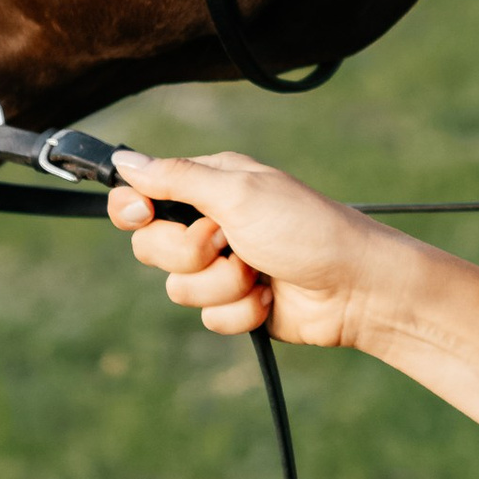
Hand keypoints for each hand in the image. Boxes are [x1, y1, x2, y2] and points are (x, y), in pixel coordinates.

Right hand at [105, 149, 398, 349]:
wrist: (354, 288)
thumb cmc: (306, 229)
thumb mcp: (239, 192)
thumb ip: (177, 178)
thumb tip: (124, 161)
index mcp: (209, 185)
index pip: (142, 193)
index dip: (133, 208)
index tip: (142, 214)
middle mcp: (211, 224)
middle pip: (151, 246)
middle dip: (189, 252)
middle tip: (228, 242)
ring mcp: (222, 267)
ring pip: (178, 287)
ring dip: (223, 284)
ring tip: (261, 270)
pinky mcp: (236, 305)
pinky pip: (208, 318)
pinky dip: (241, 312)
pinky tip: (270, 298)